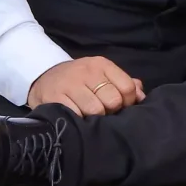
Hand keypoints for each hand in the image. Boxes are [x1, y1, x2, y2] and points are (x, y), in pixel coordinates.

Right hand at [29, 55, 144, 116]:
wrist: (44, 77)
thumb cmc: (80, 80)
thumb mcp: (101, 76)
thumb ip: (124, 84)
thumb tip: (142, 97)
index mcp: (101, 65)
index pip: (127, 87)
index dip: (127, 102)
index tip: (119, 107)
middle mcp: (86, 71)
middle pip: (113, 100)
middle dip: (110, 111)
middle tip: (102, 113)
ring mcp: (69, 84)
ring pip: (95, 110)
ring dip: (94, 118)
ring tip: (88, 116)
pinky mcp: (54, 98)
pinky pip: (76, 115)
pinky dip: (78, 120)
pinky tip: (76, 118)